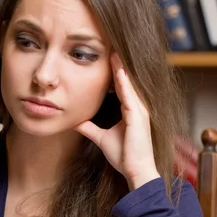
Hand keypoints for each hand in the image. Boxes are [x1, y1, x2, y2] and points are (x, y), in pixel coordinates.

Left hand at [75, 52, 159, 190]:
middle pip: (127, 80)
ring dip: (121, 67)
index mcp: (131, 110)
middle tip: (109, 45)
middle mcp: (137, 107)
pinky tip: (118, 69)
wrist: (136, 171)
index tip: (106, 57)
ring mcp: (140, 110)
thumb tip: (76, 122)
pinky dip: (124, 81)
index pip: (121, 86)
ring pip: (129, 83)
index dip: (114, 72)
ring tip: (113, 50)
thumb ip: (90, 128)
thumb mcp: (101, 138)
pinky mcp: (138, 116)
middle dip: (119, 64)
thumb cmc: (124, 156)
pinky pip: (130, 94)